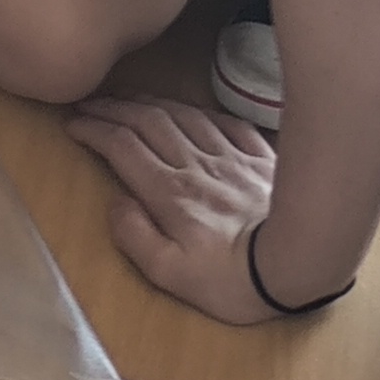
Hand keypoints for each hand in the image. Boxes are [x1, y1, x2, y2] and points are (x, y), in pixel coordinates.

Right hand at [63, 95, 292, 323]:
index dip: (94, 130)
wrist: (305, 262)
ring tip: (131, 99)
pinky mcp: (260, 158)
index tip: (73, 124)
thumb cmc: (234, 281)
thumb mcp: (172, 275)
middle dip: (114, 108)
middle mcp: (197, 165)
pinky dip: (199, 112)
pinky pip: (224, 122)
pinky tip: (193, 112)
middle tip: (91, 104)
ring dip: (151, 102)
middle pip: (148, 122)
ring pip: (183, 115)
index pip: (122, 148)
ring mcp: (231, 157)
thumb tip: (116, 202)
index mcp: (170, 193)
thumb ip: (135, 237)